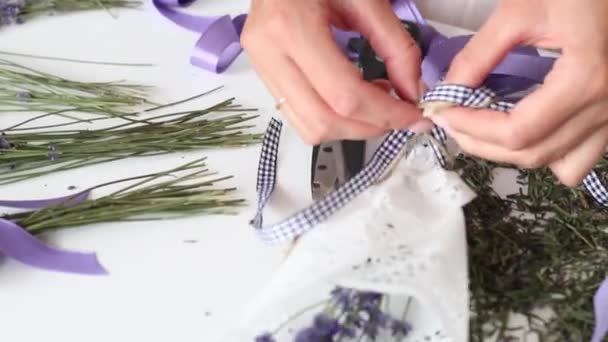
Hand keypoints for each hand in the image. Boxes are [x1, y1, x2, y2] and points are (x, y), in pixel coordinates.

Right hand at [241, 0, 424, 143]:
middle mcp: (268, 52)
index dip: (385, 113)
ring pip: (308, 128)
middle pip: (324, 120)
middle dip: (369, 127)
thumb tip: (411, 91)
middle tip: (398, 115)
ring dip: (349, 129)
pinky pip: (297, 116)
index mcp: (291, 26)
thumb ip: (396, 45)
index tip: (414, 117)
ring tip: (374, 105)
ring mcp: (260, 65)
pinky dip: (331, 120)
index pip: (344, 94)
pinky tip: (351, 101)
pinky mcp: (262, 73)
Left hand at [431, 0, 607, 185]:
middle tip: (452, 121)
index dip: (472, 128)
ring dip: (515, 155)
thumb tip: (447, 92)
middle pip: (533, 154)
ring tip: (483, 129)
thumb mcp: (519, 12)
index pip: (517, 131)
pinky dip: (551, 154)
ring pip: (559, 164)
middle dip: (483, 144)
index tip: (443, 112)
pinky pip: (583, 156)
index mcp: (585, 80)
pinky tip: (528, 128)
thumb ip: (478, 55)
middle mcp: (606, 108)